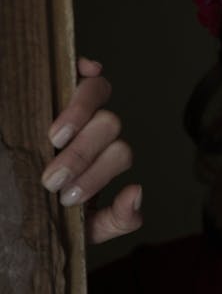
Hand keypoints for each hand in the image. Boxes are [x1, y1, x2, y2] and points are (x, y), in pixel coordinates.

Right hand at [41, 57, 142, 243]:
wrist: (13, 211)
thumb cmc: (51, 211)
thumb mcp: (85, 226)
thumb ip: (118, 219)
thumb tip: (136, 192)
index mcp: (106, 157)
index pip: (119, 153)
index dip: (98, 174)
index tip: (66, 198)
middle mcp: (98, 128)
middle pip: (110, 125)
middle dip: (82, 155)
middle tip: (50, 179)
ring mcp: (80, 103)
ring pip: (98, 92)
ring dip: (79, 115)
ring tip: (54, 139)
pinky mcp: (59, 87)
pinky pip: (82, 69)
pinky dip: (85, 67)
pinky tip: (80, 71)